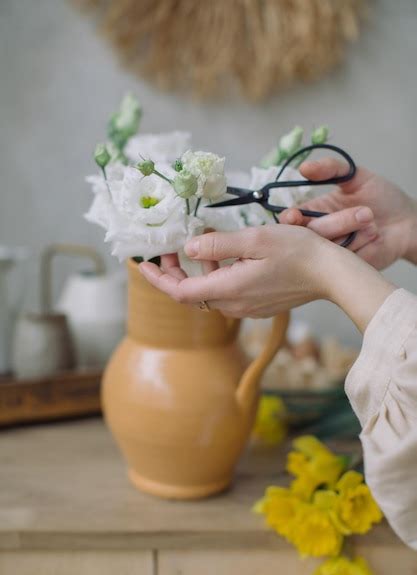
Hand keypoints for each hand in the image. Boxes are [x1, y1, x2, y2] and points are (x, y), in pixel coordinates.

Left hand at [139, 225, 394, 330]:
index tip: (144, 264)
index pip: (180, 292)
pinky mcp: (256, 305)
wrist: (332, 275)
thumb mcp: (255, 240)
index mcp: (228, 290)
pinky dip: (216, 275)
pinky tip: (225, 255)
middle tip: (168, 248)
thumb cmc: (298, 252)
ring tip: (199, 243)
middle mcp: (233, 305)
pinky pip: (226, 293)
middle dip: (174, 273)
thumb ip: (218, 246)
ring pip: (209, 292)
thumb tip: (189, 249)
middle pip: (191, 294)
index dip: (158, 278)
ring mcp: (246, 308)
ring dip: (198, 271)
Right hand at [279, 159, 416, 269]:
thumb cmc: (383, 197)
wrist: (408, 222)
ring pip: (325, 250)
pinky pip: (343, 260)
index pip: (291, 220)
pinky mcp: (345, 268)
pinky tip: (375, 238)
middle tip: (363, 213)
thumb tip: (304, 167)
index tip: (294, 217)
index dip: (289, 220)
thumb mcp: (356, 177)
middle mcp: (319, 235)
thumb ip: (331, 169)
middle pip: (307, 237)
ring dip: (353, 233)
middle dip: (333, 224)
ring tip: (373, 222)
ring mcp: (331, 253)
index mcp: (314, 213)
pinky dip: (363, 245)